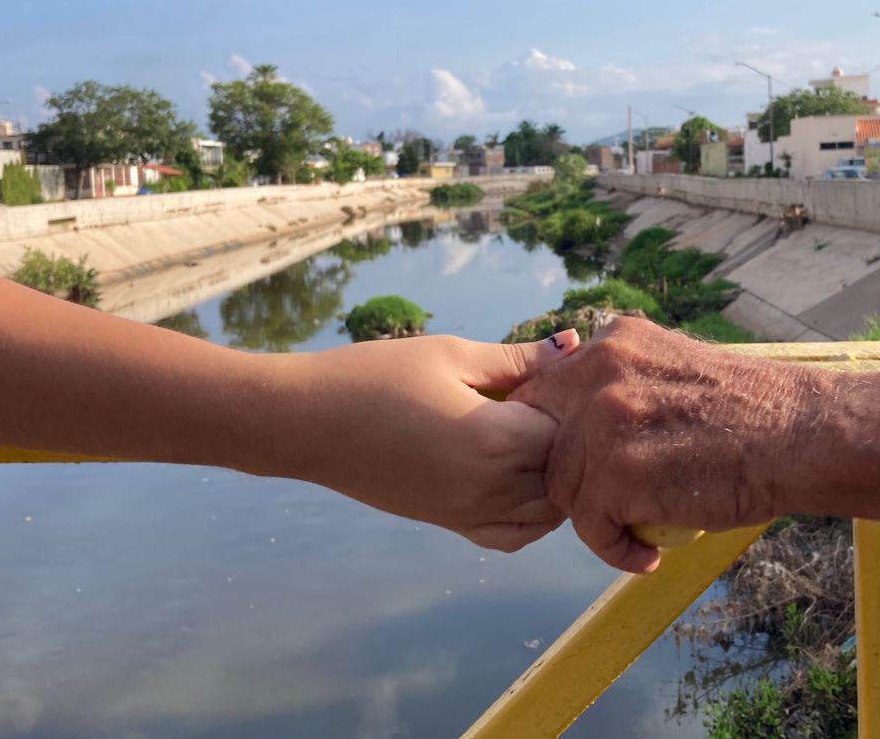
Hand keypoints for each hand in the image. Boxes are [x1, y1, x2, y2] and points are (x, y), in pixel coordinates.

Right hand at [247, 331, 579, 551]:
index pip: (568, 430)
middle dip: (566, 440)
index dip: (565, 401)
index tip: (544, 376)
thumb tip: (573, 344)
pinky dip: (532, 516)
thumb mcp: (450, 355)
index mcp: (495, 441)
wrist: (306, 423)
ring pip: (548, 512)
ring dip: (555, 479)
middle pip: (564, 474)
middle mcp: (491, 488)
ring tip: (532, 436)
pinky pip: (513, 535)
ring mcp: (471, 513)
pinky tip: (522, 478)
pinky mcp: (451, 524)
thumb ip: (517, 358)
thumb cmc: (374, 376)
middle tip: (542, 402)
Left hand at [510, 318, 815, 572]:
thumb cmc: (755, 411)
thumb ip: (626, 381)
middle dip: (566, 479)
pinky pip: (591, 526)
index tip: (579, 467)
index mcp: (615, 342)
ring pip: (563, 487)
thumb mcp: (677, 367)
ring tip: (633, 534)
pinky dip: (614, 550)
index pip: (545, 390)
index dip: (553, 435)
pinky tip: (646, 557)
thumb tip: (583, 416)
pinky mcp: (617, 474)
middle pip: (543, 441)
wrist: (801, 434)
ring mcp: (604, 421)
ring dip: (593, 518)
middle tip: (602, 505)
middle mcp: (600, 371)